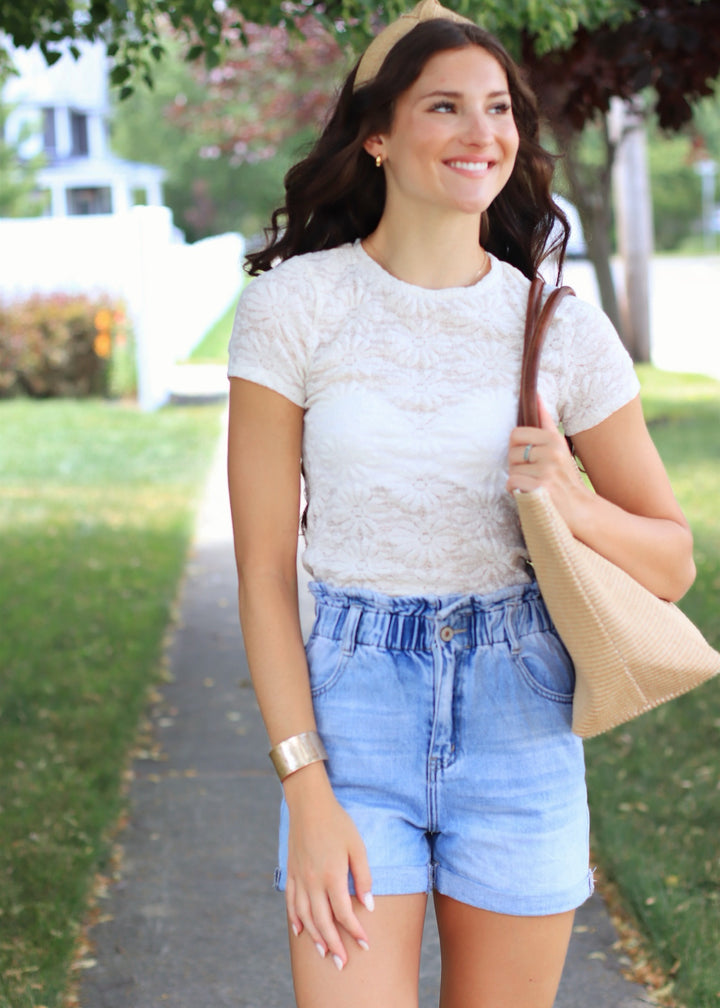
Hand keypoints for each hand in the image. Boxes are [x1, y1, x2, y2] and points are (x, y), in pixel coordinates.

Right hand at [283, 765, 372, 970]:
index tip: (365, 943)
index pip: (344, 912)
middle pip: (323, 921)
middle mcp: (313, 881)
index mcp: (332, 875)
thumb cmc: (338, 823)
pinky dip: (295, 920)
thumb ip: (363, 876)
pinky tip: (300, 932)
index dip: (355, 930)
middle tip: (343, 963)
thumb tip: (369, 905)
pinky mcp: (292, 873)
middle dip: (334, 944)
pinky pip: (291, 903)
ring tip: (325, 954)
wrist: (309, 804)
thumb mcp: (357, 846)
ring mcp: (300, 878)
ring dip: (315, 938)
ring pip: (306, 916)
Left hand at [506, 397, 588, 528]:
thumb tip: (536, 395)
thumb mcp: (560, 446)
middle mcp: (552, 452)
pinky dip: (515, 490)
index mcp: (554, 439)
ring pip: (511, 470)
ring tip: (534, 484)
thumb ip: (546, 422)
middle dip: (516, 465)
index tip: (529, 458)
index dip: (517, 448)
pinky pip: (511, 483)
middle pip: (511, 452)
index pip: (515, 434)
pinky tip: (529, 492)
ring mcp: (547, 470)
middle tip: (533, 474)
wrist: (581, 509)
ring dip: (517, 480)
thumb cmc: (565, 477)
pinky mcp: (541, 488)